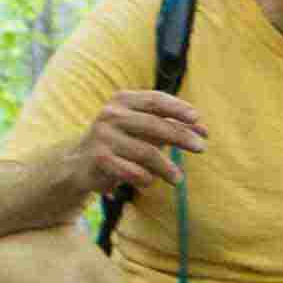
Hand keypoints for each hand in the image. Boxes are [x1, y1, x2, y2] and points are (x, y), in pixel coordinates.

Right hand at [76, 87, 210, 202]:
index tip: (198, 119)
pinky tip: (150, 182)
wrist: (79, 162)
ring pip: (146, 152)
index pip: (155, 100)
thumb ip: (170, 126)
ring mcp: (103, 136)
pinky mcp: (99, 159)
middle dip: (181, 136)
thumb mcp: (142, 130)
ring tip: (178, 179)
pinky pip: (131, 171)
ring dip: (166, 167)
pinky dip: (144, 178)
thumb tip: (203, 130)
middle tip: (202, 148)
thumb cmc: (120, 142)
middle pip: (154, 125)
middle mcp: (111, 114)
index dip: (178, 108)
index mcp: (123, 100)